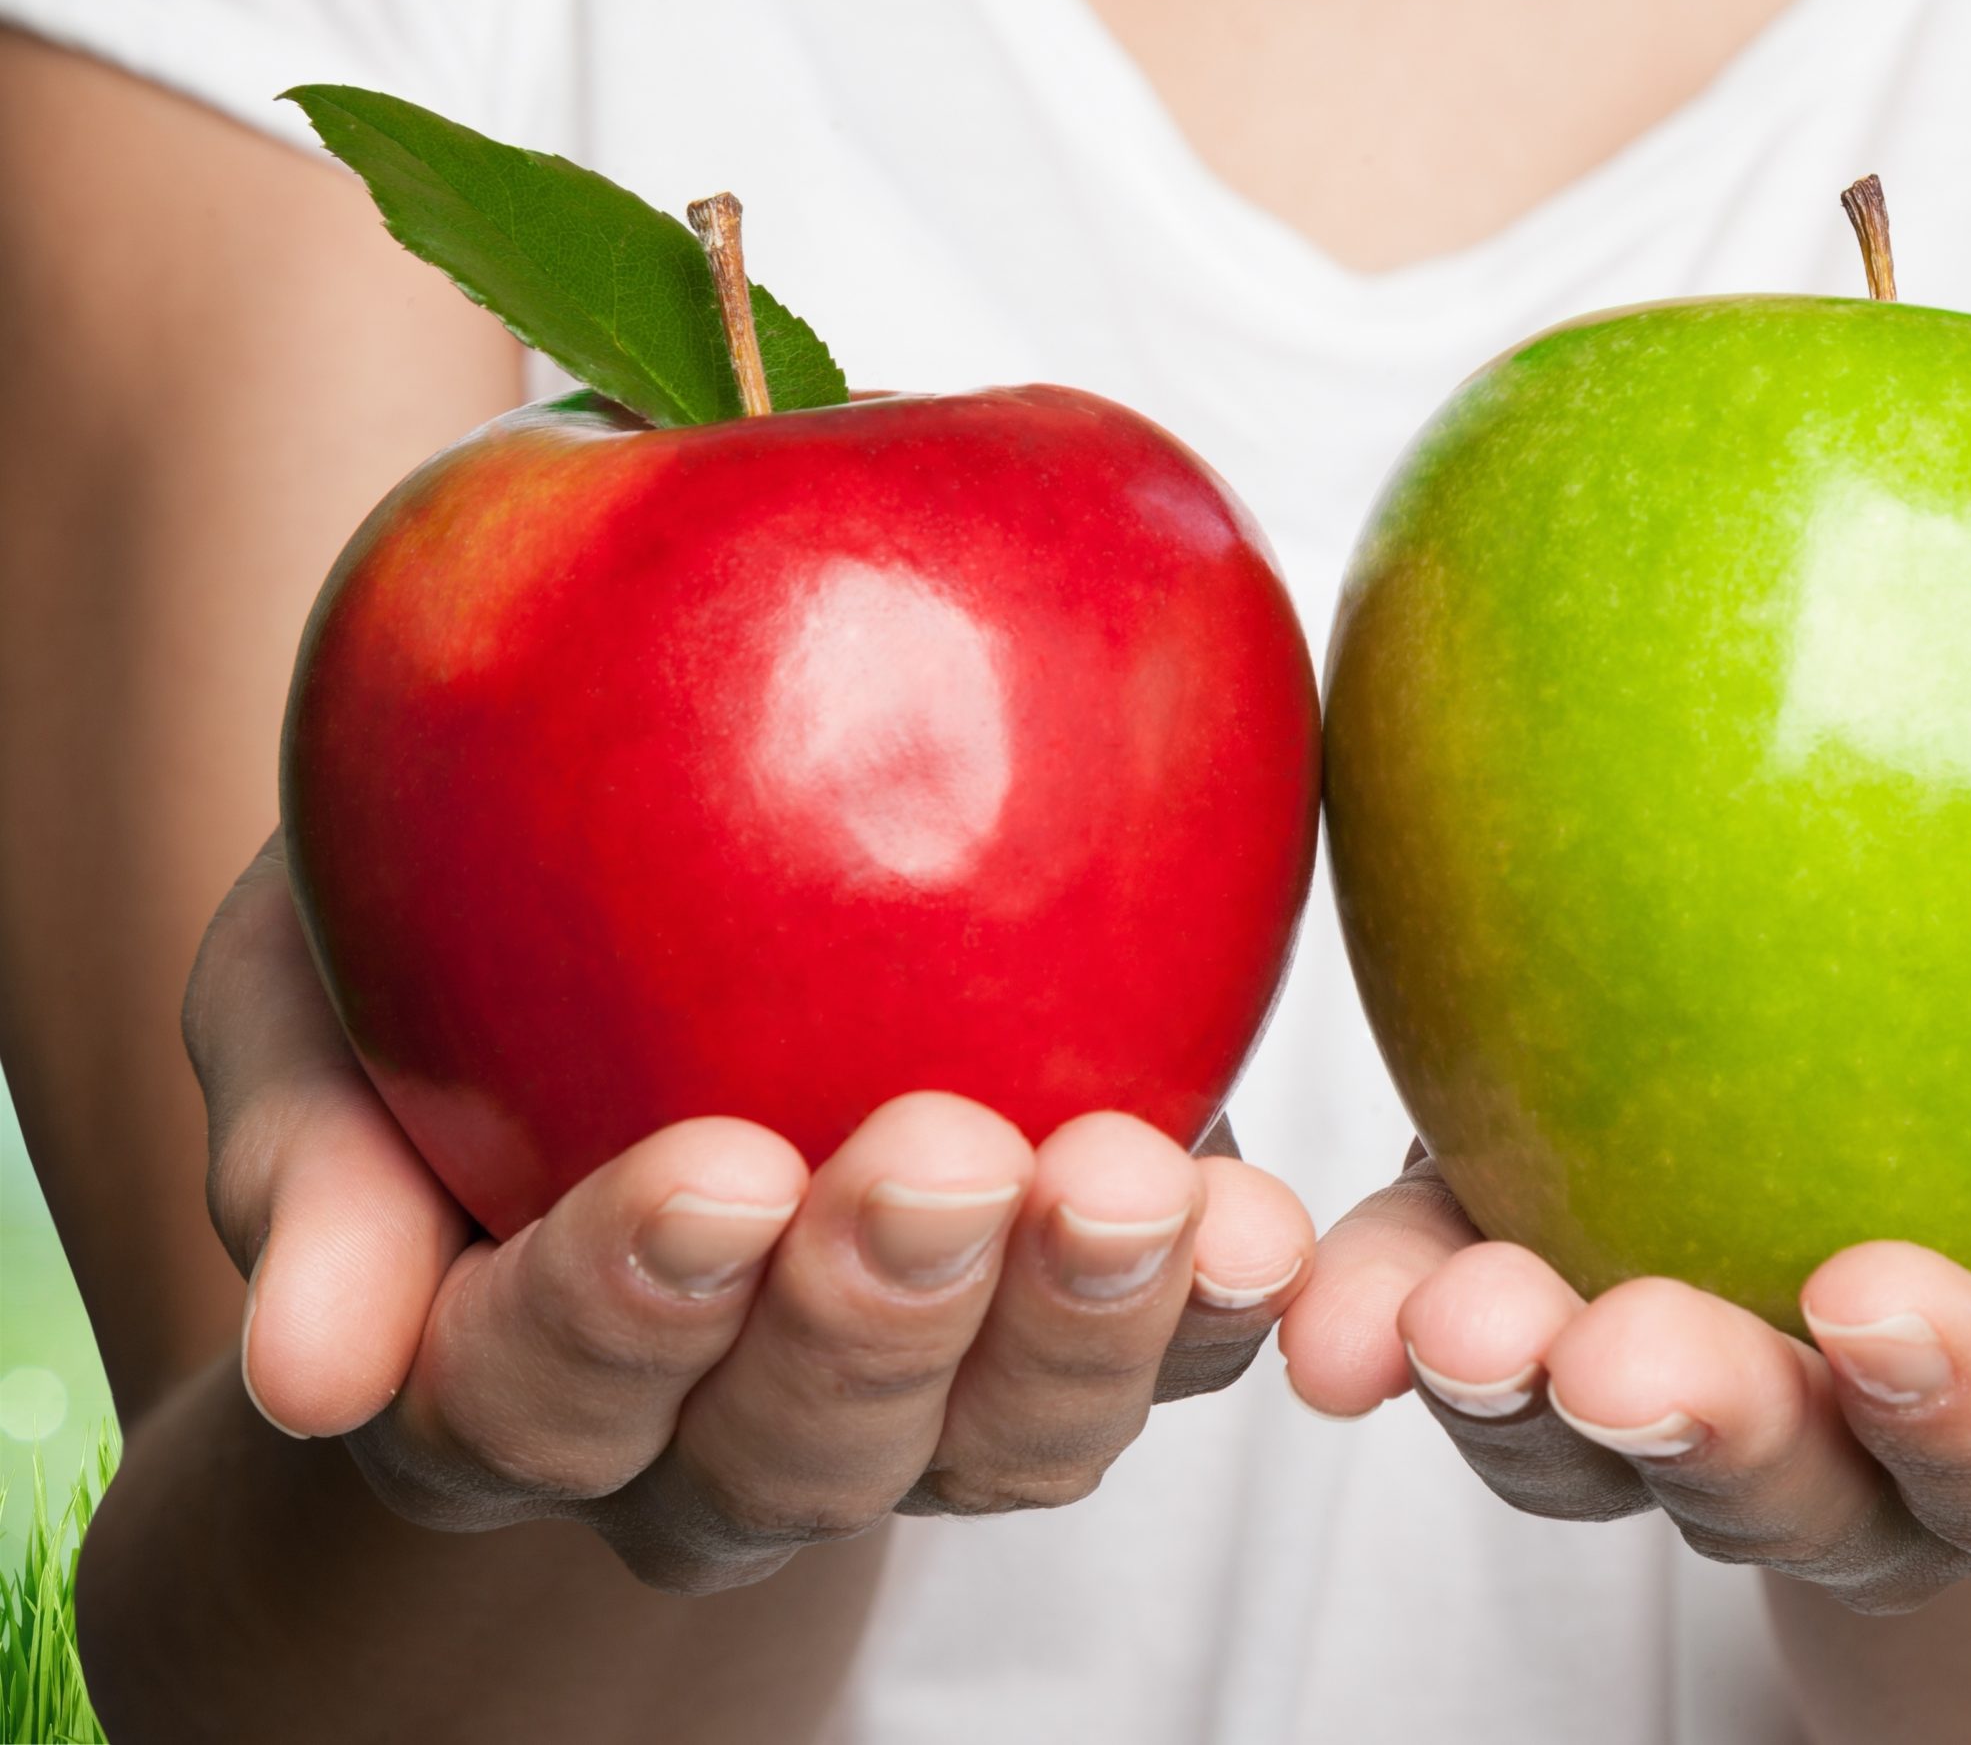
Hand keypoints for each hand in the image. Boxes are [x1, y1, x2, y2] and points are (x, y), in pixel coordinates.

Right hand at [186, 833, 1314, 1591]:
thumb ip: (308, 1160)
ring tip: (1131, 1187)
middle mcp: (704, 1434)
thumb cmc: (425, 954)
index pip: (528, 1398)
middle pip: (786, 1455)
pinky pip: (1152, 1358)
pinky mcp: (1060, 1320)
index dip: (618, 1316)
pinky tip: (1256, 1220)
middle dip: (865, 1322)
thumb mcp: (308, 998)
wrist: (618, 924)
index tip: (709, 1174)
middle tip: (934, 1162)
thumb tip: (304, 1375)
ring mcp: (906, 1397)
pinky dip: (1211, 1301)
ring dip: (1071, 1332)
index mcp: (498, 1377)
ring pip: (994, 1448)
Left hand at [1277, 890, 1970, 1609]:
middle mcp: (1878, 1432)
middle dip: (1708, 1434)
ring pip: (1601, 1444)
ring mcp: (1709, 1352)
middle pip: (1797, 1488)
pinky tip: (1327, 1291)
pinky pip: (1472, 1317)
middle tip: (1620, 1356)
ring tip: (1442, 1324)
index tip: (1879, 1303)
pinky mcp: (1570, 1249)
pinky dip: (1394, 1307)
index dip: (1966, 1405)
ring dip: (1513, 1400)